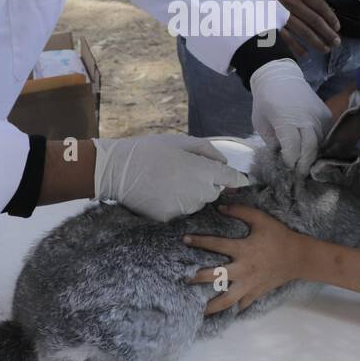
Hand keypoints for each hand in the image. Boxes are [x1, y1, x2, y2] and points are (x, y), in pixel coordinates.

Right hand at [92, 134, 247, 221]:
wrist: (118, 170)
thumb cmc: (150, 150)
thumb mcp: (181, 142)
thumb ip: (208, 152)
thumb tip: (223, 163)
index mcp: (203, 172)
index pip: (232, 180)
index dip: (238, 180)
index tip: (241, 181)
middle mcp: (197, 193)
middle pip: (214, 192)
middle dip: (208, 183)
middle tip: (187, 171)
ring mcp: (183, 208)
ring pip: (198, 203)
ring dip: (192, 194)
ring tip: (171, 180)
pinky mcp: (169, 218)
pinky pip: (181, 211)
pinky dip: (176, 203)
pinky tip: (161, 191)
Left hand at [184, 203, 304, 313]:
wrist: (298, 257)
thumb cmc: (278, 236)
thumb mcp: (261, 219)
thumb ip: (240, 211)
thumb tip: (220, 206)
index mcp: (243, 249)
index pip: (215, 245)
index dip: (198, 241)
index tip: (184, 240)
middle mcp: (243, 269)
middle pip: (215, 276)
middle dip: (196, 277)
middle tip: (182, 278)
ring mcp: (249, 284)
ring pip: (226, 300)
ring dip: (210, 306)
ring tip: (196, 310)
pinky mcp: (255, 293)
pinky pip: (241, 304)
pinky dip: (231, 309)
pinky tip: (220, 313)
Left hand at [249, 58, 331, 177]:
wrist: (279, 76)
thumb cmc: (266, 101)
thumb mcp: (260, 123)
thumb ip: (272, 141)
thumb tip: (283, 157)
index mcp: (285, 121)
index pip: (293, 149)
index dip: (291, 162)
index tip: (287, 168)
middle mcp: (305, 119)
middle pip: (311, 149)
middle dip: (305, 164)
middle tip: (300, 174)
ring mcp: (318, 116)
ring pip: (320, 143)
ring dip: (313, 155)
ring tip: (306, 163)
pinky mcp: (326, 113)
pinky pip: (326, 133)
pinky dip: (320, 143)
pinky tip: (313, 148)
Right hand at [251, 0, 340, 56]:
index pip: (319, 5)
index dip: (330, 17)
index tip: (336, 27)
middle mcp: (291, 2)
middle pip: (314, 20)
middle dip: (327, 33)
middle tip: (336, 43)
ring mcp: (280, 14)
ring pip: (302, 31)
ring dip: (316, 42)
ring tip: (325, 49)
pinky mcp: (270, 23)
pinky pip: (285, 38)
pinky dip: (295, 48)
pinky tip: (304, 55)